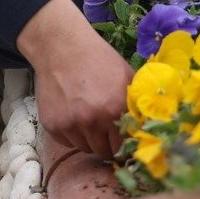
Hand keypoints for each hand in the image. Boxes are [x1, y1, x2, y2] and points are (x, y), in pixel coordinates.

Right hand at [17, 0, 132, 157]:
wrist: (62, 47)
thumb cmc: (99, 59)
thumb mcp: (126, 76)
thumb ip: (135, 104)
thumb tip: (147, 128)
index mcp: (115, 108)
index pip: (124, 145)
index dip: (123, 144)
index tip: (121, 140)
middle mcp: (93, 120)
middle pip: (104, 151)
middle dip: (106, 143)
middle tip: (104, 129)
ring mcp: (70, 124)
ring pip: (84, 148)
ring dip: (88, 139)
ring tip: (87, 117)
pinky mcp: (52, 125)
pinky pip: (67, 141)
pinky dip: (71, 134)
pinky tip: (72, 114)